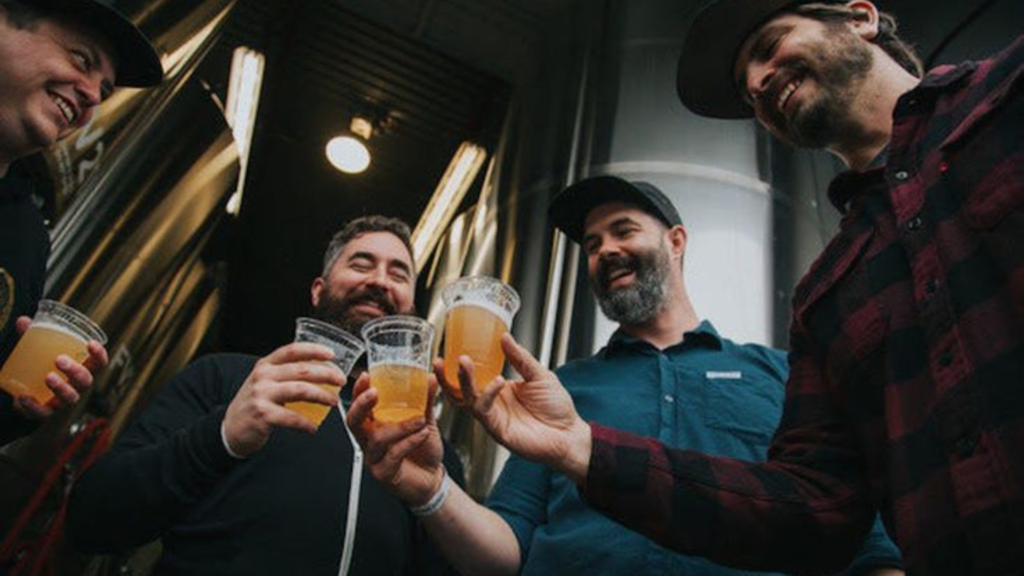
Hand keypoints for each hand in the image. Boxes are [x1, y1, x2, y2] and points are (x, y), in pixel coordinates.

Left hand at [11, 315, 109, 419]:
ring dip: (61, 387)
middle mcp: (77, 387)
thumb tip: (23, 320)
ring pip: (70, 397)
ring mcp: (63, 402)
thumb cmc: (42, 368)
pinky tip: (23, 397)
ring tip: (48, 376)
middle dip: (76, 370)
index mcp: (82, 370)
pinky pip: (43, 412)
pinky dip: (34, 406)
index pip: (99, 364)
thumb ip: (33, 336)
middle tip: (59, 359)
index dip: (99, 354)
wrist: (27, 396)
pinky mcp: (45, 413)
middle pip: (86, 381)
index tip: (90, 343)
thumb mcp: (39, 351)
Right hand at [222, 342, 344, 457]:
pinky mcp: (263, 414)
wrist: (229, 428)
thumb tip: (319, 370)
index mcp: (265, 365)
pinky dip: (306, 423)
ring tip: (333, 402)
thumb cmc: (253, 404)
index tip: (332, 354)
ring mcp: (262, 395)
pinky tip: (313, 427)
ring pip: (301, 390)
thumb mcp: (264, 382)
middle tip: (341, 381)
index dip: (314, 350)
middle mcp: (263, 376)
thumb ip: (284, 374)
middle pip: (302, 370)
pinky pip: (292, 417)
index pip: (292, 350)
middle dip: (327, 374)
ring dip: (322, 396)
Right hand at [347, 372, 445, 505]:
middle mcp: (369, 441)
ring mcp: (374, 459)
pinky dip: (409, 441)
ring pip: (377, 438)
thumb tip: (429, 378)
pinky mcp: (383, 474)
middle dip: (361, 405)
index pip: (359, 407)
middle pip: (354, 422)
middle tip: (374, 393)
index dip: (358, 392)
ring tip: (420, 420)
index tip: (366, 376)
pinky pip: (393, 454)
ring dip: (400, 426)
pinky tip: (422, 435)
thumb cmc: (423, 451)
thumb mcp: (425, 421)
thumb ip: (425, 401)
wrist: (433, 478)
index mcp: (374, 426)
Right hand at [451, 333, 591, 482]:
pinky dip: (488, 395)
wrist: (569, 434)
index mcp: (499, 389)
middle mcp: (493, 403)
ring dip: (464, 381)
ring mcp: (494, 417)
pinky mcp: (497, 429)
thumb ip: (520, 358)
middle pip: (462, 390)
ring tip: (464, 363)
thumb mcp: (539, 375)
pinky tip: (498, 382)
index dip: (460, 366)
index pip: (474, 376)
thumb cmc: (556, 409)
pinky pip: (485, 411)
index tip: (453, 349)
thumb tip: (505, 338)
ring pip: (468, 399)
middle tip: (446, 359)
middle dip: (450, 375)